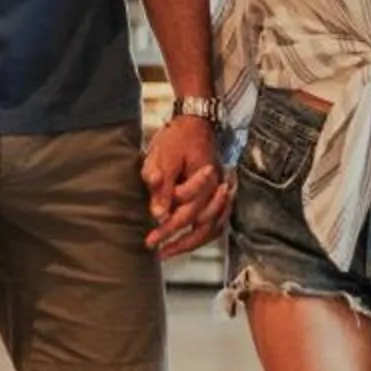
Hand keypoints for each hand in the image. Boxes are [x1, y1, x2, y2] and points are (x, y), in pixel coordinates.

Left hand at [140, 115, 228, 258]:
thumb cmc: (178, 136)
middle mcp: (216, 190)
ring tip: (172, 251)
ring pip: (213, 227)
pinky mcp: (218, 191)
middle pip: (202, 227)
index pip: (186, 215)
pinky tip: (191, 239)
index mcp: (205, 182)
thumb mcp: (164, 157)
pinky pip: (218, 220)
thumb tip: (158, 215)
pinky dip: (206, 233)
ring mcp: (220, 191)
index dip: (167, 230)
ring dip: (193, 242)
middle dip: (180, 242)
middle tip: (159, 251)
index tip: (150, 240)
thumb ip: (162, 187)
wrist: (195, 119)